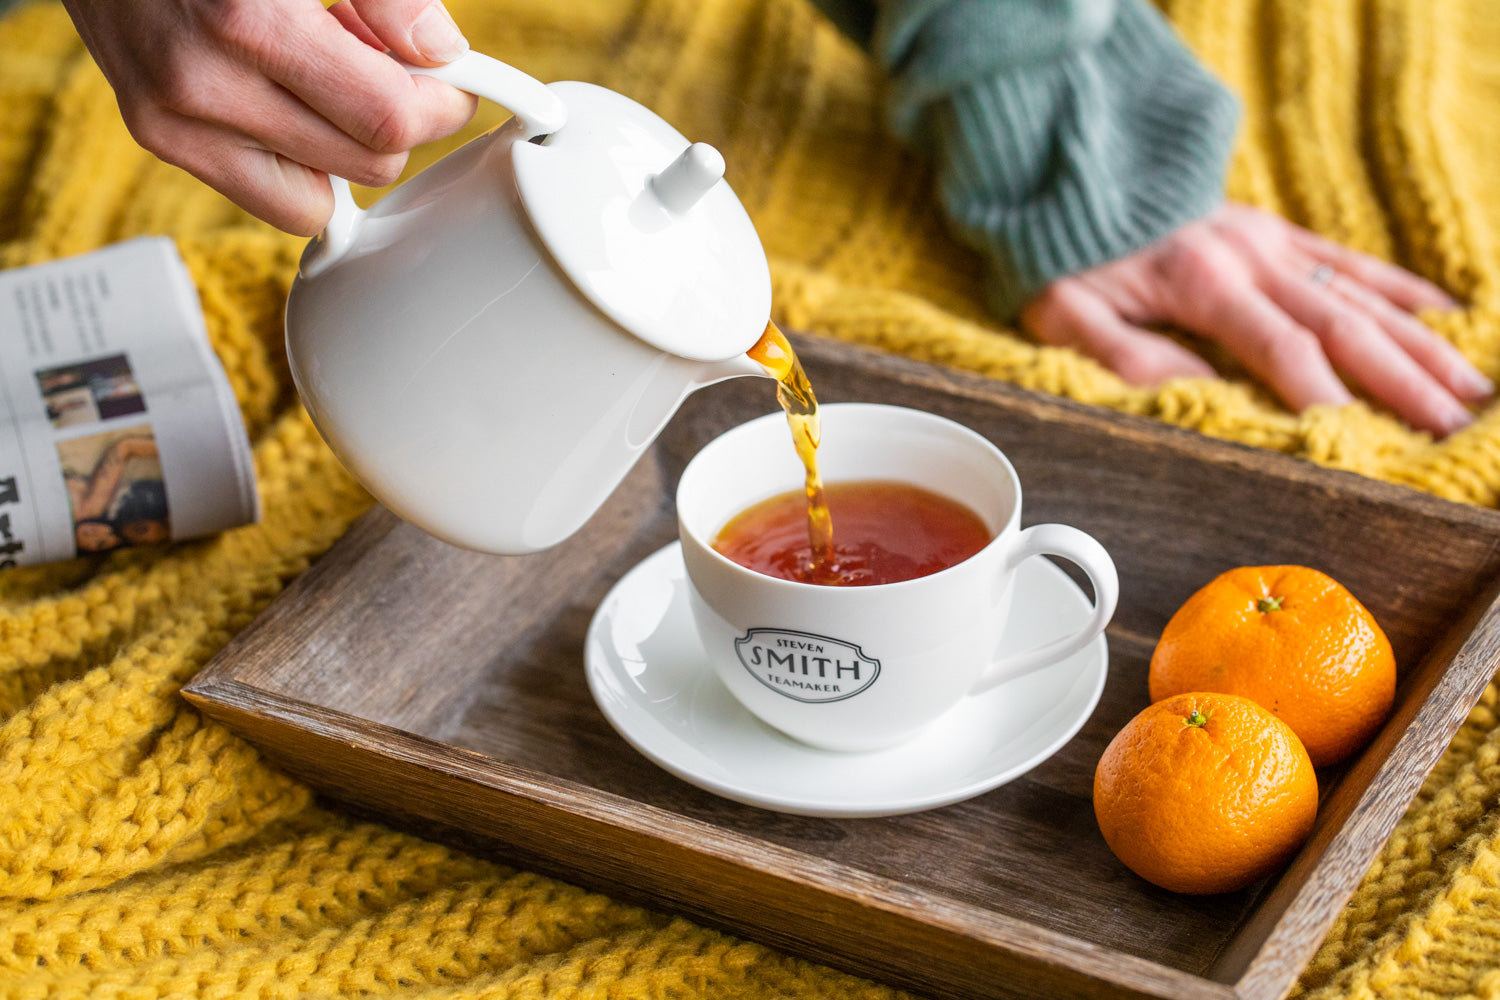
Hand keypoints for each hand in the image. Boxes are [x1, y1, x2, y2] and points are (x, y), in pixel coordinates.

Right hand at [60, 0, 479, 235]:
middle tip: (384, 70)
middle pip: (364, 167)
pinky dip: (294, 162)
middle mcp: (202, 84)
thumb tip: (440, 55)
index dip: (440, 105)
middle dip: (395, 125)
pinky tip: (283, 100)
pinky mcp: (157, 139)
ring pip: (317, 204)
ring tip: (324, 82)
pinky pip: (265, 197)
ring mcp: (172, 122)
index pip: (388, 119)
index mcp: (249, 23)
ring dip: (343, 153)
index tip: (453, 84)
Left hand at [1019, 204, 1490, 435]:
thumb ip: (1122, 355)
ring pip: (1362, 297)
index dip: (1323, 397)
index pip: (1280, 349)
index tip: (1363, 443)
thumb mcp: (1066, 310)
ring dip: (1419, 345)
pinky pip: (1349, 261)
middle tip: (1449, 428)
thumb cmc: (1064, 253)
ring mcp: (1271, 242)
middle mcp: (1252, 258)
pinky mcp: (1275, 232)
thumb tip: (1190, 395)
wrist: (1071, 172)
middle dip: (1401, 382)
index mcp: (1202, 282)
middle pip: (1343, 327)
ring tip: (1468, 389)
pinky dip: (1401, 290)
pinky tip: (1447, 317)